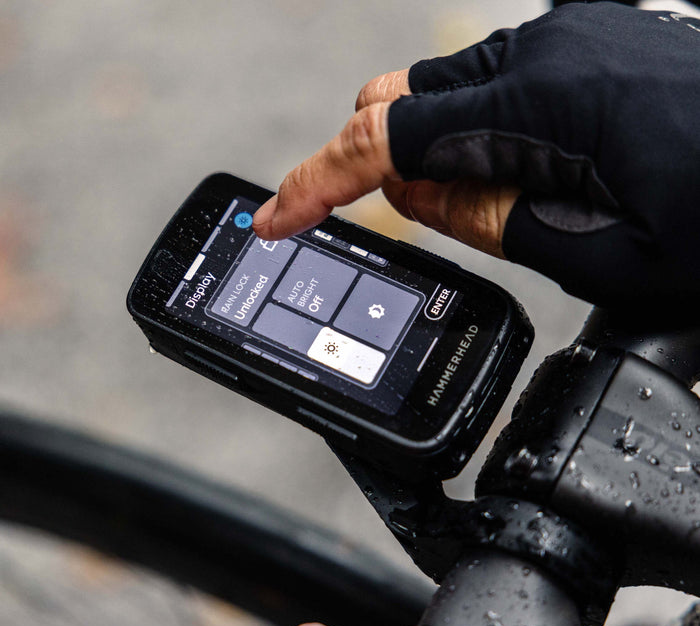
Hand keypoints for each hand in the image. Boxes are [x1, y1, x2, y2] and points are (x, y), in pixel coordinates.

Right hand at [255, 3, 699, 310]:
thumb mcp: (598, 256)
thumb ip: (489, 219)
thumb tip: (412, 193)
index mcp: (540, 105)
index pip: (385, 141)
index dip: (318, 181)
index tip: (278, 217)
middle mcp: (544, 52)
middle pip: (402, 104)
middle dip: (378, 170)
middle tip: (409, 226)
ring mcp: (567, 40)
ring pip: (447, 96)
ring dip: (436, 157)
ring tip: (497, 210)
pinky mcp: (584, 46)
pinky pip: (494, 87)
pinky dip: (477, 135)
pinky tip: (521, 174)